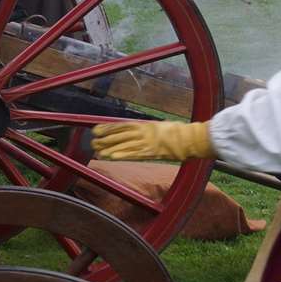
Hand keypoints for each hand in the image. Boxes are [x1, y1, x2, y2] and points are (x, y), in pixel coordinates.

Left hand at [91, 121, 214, 161]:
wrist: (188, 139)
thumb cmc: (174, 132)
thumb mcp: (156, 127)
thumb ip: (143, 129)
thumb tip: (130, 132)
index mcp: (143, 124)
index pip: (120, 125)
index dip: (107, 128)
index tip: (96, 129)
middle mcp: (142, 132)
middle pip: (119, 135)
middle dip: (105, 139)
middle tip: (92, 142)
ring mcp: (146, 143)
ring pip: (123, 145)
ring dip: (109, 149)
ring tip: (97, 151)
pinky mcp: (150, 153)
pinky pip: (133, 154)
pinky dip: (121, 155)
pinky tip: (111, 157)